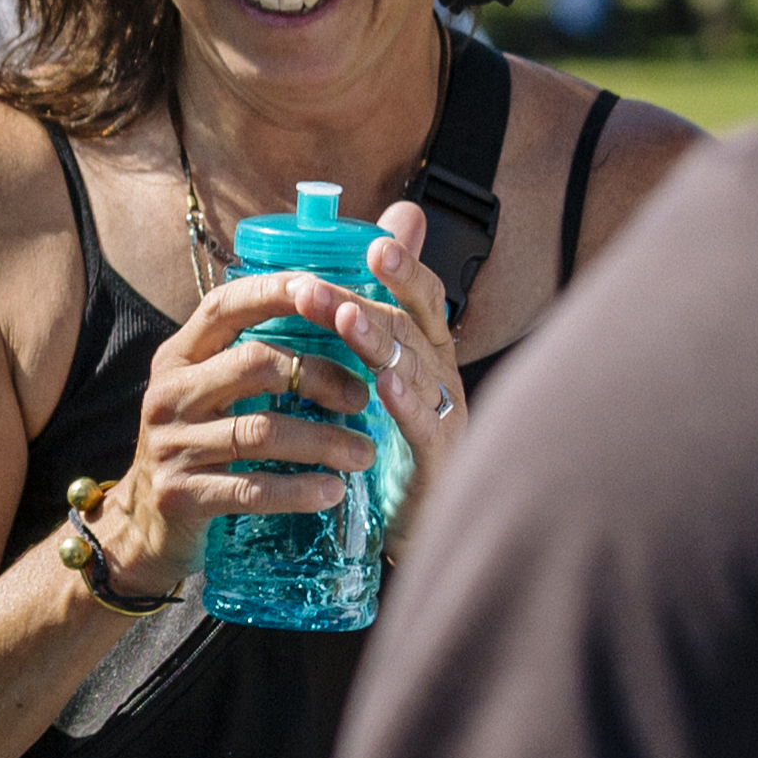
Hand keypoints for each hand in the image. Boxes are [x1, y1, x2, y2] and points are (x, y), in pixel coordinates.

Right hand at [92, 230, 451, 592]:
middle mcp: (170, 393)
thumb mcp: (208, 394)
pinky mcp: (181, 494)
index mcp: (178, 357)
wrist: (145, 527)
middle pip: (255, 364)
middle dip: (320, 376)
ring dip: (324, 441)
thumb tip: (330, 311)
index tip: (332, 293)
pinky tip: (333, 492)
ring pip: (261, 432)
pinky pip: (251, 489)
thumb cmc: (197, 448)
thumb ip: (250, 358)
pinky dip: (299, 491)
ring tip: (365, 453)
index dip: (279, 293)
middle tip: (363, 397)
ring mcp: (171, 445)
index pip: (227, 306)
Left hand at [322, 200, 475, 516]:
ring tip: (344, 318)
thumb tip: (387, 236)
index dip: (406, 271)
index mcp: (427, 351)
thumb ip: (373, 314)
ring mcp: (443, 415)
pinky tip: (384, 385)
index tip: (378, 246)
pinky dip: (405, 402)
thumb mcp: (379, 372)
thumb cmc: (393, 439)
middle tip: (314, 288)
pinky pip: (422, 425)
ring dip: (376, 341)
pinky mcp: (438, 458)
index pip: (423, 301)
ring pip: (412, 369)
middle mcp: (440, 375)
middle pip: (405, 329)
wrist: (407, 520)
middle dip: (360, 303)